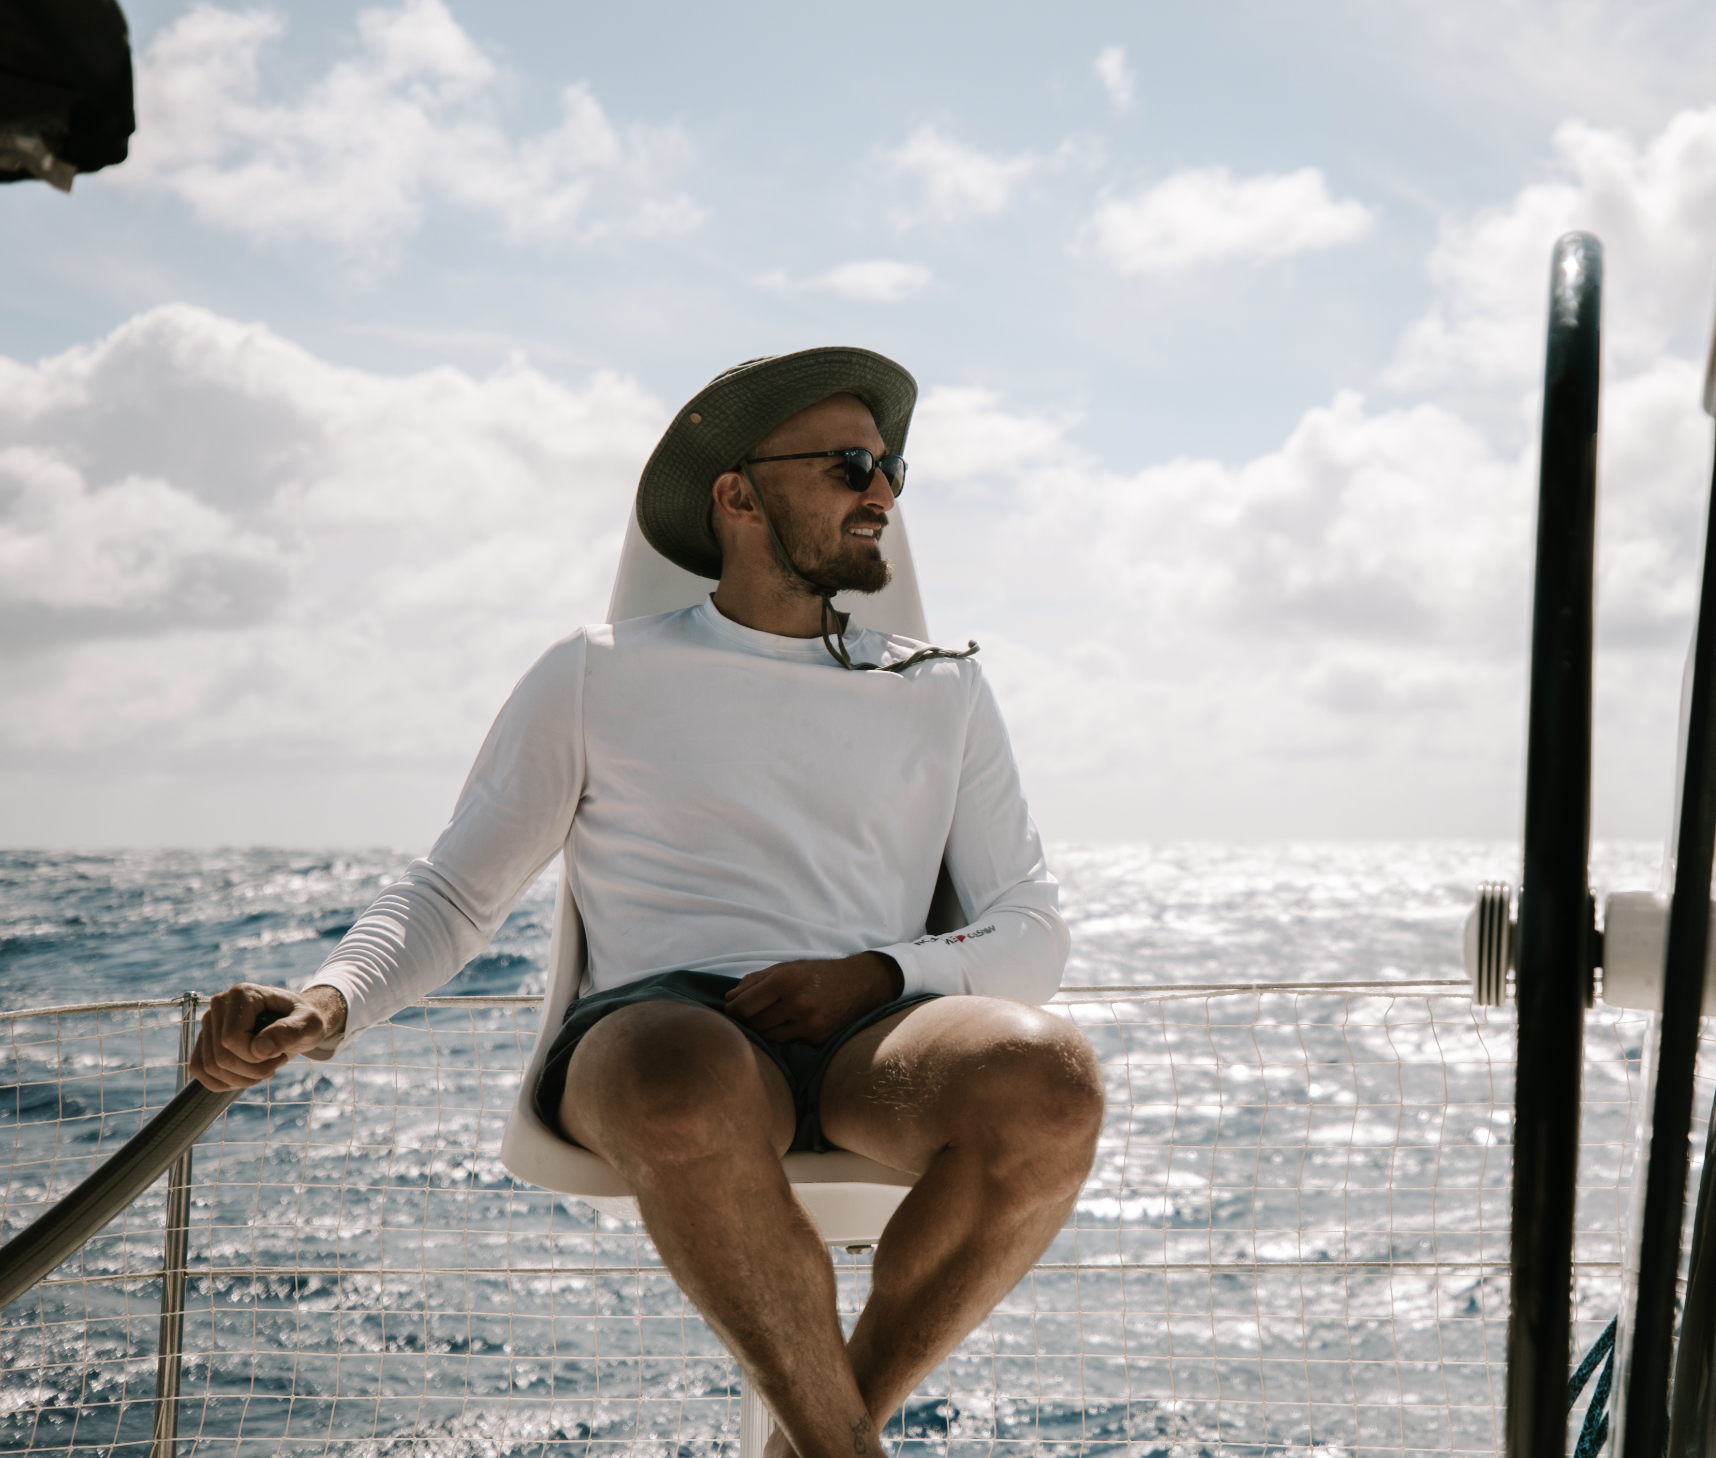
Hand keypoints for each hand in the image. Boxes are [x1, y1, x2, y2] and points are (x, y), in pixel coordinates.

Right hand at [188, 983, 347, 1090]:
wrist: (298, 1022)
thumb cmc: (305, 1020)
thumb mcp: (310, 1024)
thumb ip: (289, 1032)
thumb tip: (259, 1049)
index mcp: (242, 994)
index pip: (232, 1040)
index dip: (256, 1058)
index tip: (280, 1054)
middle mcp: (219, 1004)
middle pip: (221, 1057)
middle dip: (251, 1071)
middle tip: (275, 1063)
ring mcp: (209, 1022)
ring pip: (209, 1067)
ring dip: (240, 1079)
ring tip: (264, 1068)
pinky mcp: (205, 1039)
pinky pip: (199, 1070)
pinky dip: (223, 1082)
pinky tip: (246, 1076)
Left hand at [724, 952, 903, 1044]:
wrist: (860, 985)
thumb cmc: (818, 973)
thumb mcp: (788, 967)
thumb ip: (756, 981)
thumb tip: (729, 998)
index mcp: (785, 980)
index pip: (743, 1006)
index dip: (732, 1010)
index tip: (732, 1010)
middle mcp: (797, 1003)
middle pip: (753, 1024)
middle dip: (745, 1021)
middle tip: (746, 1017)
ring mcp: (809, 1024)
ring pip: (768, 1037)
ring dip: (762, 1031)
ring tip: (765, 1021)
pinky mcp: (818, 1039)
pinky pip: (788, 1042)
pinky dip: (783, 1036)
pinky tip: (787, 1026)